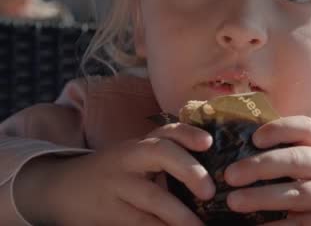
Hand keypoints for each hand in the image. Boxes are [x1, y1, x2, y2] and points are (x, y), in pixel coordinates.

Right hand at [14, 123, 214, 225]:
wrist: (60, 188)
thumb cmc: (112, 172)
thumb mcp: (135, 158)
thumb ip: (167, 158)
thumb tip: (212, 176)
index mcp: (141, 144)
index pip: (168, 131)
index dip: (188, 134)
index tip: (208, 142)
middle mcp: (130, 158)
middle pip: (161, 153)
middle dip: (189, 170)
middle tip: (209, 191)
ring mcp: (117, 185)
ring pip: (153, 197)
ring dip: (181, 215)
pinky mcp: (109, 213)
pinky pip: (140, 223)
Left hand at [223, 116, 310, 224]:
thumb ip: (297, 152)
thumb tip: (243, 147)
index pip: (306, 129)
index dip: (280, 129)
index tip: (254, 138)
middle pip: (298, 160)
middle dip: (262, 165)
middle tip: (230, 174)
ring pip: (299, 195)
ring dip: (263, 198)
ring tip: (233, 201)